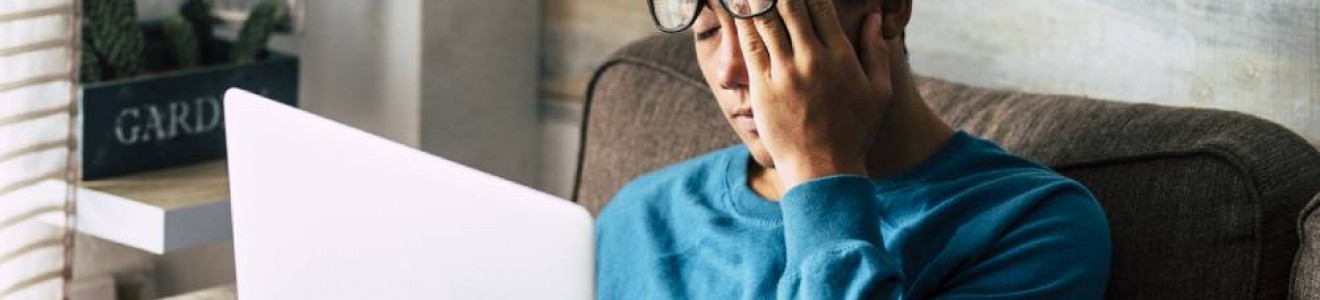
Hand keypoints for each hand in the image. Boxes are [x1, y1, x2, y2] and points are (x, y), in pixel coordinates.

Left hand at [733, 0, 894, 188]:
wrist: (823, 169)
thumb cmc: (854, 131)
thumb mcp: (879, 91)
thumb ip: (876, 50)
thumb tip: (873, 17)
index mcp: (841, 55)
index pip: (820, 5)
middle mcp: (812, 58)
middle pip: (790, 5)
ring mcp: (785, 72)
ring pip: (766, 20)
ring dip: (758, 0)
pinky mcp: (762, 87)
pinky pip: (749, 45)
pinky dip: (743, 22)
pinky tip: (740, 8)